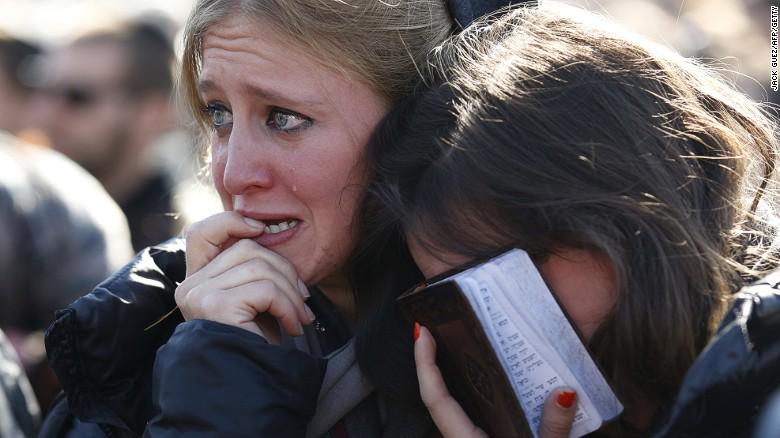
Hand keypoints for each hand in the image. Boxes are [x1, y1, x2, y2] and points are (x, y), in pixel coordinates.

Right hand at [175, 212, 313, 341]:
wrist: (248, 386)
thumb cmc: (256, 345)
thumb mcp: (254, 300)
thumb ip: (253, 270)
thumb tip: (267, 233)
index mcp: (196, 281)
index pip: (200, 233)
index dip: (231, 221)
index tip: (261, 228)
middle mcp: (190, 286)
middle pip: (246, 249)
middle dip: (284, 270)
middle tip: (302, 299)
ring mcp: (199, 295)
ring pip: (260, 267)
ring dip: (291, 293)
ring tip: (300, 318)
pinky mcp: (214, 306)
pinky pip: (265, 289)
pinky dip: (287, 307)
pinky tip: (292, 328)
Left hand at [414, 324, 577, 437]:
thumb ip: (554, 430)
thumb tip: (564, 392)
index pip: (435, 398)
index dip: (424, 364)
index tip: (419, 331)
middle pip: (437, 397)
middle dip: (432, 361)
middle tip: (436, 326)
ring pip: (451, 406)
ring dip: (451, 375)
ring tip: (459, 341)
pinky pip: (468, 414)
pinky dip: (471, 391)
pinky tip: (488, 376)